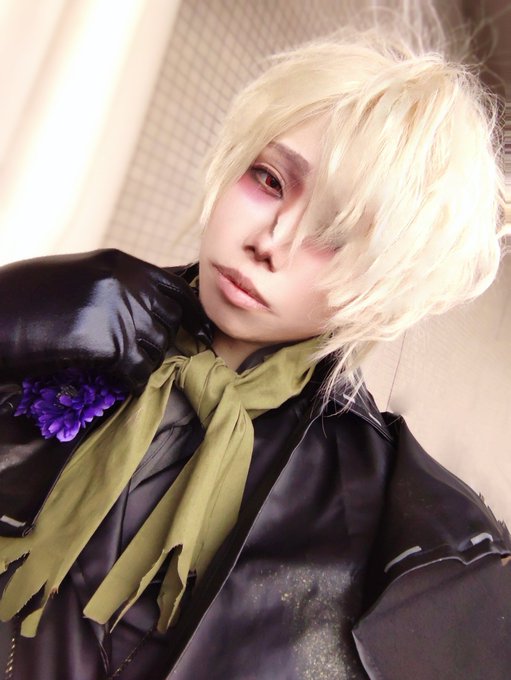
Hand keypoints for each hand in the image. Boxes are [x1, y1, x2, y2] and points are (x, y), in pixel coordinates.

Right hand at [0, 249, 212, 392]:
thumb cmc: (29, 296)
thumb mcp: (80, 275)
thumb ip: (118, 284)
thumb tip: (152, 306)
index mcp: (121, 263)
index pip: (177, 288)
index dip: (192, 314)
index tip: (202, 333)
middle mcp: (128, 284)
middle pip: (170, 321)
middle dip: (161, 341)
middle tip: (139, 353)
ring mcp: (122, 312)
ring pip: (158, 348)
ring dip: (143, 362)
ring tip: (118, 364)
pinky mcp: (111, 343)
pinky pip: (140, 371)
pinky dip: (132, 381)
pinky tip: (119, 381)